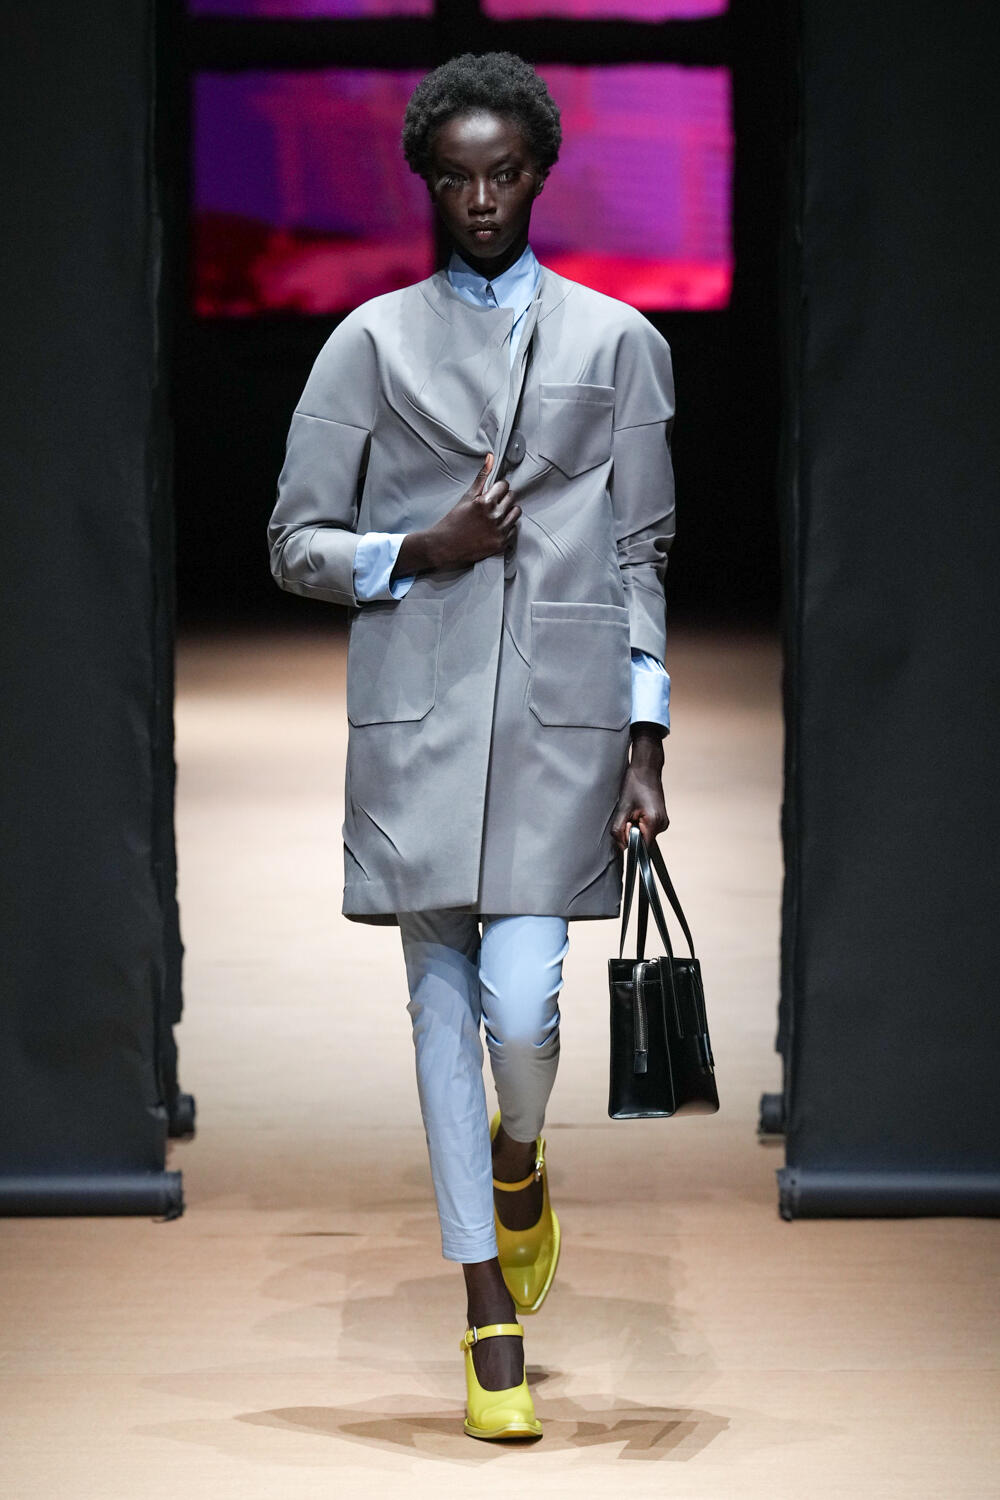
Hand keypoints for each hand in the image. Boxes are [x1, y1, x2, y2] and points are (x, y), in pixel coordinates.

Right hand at [423, 453, 521, 568]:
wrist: (445, 547)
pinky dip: (507, 526)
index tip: (493, 492)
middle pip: (512, 497)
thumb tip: (491, 458)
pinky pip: (514, 529)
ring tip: (496, 514)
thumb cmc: (453, 521)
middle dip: (504, 498)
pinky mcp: (501, 543)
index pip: (504, 485)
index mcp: (485, 502)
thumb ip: (481, 477)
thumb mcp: (466, 497)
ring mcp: (499, 530)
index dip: (498, 488)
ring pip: (516, 512)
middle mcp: (494, 516)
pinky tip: (495, 527)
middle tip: (493, 504)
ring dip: (508, 511)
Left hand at [611, 726, 668, 850]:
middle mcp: (663, 825)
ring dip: (635, 826)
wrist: (646, 769)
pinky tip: (638, 809)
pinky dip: (639, 823)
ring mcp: (663, 822)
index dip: (630, 838)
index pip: (641, 846)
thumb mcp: (622, 808)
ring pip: (644, 834)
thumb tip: (621, 847)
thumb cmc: (634, 784)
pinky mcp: (661, 818)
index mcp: (655, 823)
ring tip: (634, 809)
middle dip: (631, 831)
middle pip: (643, 841)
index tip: (627, 823)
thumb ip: (619, 830)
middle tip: (629, 813)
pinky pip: (647, 828)